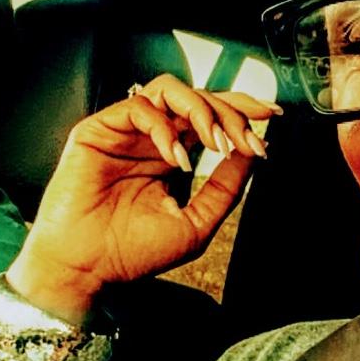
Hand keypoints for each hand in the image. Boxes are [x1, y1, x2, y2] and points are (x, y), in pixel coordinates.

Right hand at [6, 74, 280, 322]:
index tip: (272, 117)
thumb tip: (253, 154)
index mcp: (172, 157)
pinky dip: (163, 127)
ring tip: (214, 141)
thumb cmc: (132, 254)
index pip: (211, 119)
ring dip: (200, 109)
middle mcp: (150, 139)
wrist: (88, 270)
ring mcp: (125, 132)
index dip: (241, 111)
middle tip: (246, 137)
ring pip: (169, 90)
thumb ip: (225, 188)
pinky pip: (138, 107)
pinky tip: (174, 157)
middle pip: (197, 99)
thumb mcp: (196, 223)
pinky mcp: (99, 130)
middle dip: (230, 112)